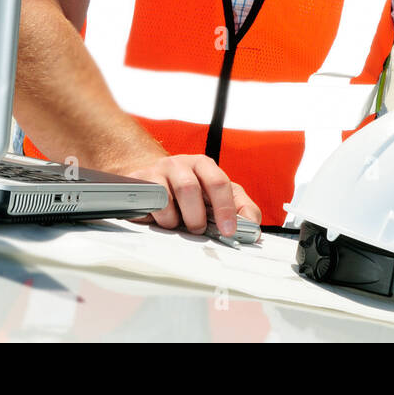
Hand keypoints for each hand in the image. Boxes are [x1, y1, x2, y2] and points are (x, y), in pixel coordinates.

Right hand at [122, 153, 261, 236]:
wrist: (151, 178)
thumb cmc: (188, 189)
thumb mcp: (216, 194)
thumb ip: (239, 207)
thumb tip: (253, 226)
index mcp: (204, 165)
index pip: (219, 182)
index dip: (225, 208)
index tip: (229, 230)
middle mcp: (181, 164)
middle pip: (190, 188)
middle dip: (196, 217)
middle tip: (198, 230)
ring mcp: (158, 171)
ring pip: (166, 197)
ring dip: (177, 219)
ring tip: (180, 225)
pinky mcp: (140, 183)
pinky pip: (149, 204)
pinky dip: (159, 218)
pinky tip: (163, 219)